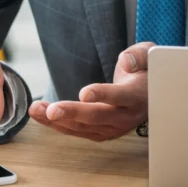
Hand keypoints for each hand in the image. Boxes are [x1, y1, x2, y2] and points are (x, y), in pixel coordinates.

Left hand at [29, 42, 153, 141]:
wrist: (151, 93)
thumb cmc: (147, 70)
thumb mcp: (150, 54)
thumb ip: (139, 56)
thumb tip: (126, 62)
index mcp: (137, 96)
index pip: (120, 97)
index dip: (102, 95)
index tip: (84, 93)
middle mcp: (126, 116)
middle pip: (98, 116)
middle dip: (72, 113)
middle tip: (51, 110)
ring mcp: (113, 128)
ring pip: (83, 127)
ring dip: (58, 120)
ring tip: (36, 109)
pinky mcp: (102, 132)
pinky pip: (78, 131)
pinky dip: (58, 125)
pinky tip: (41, 115)